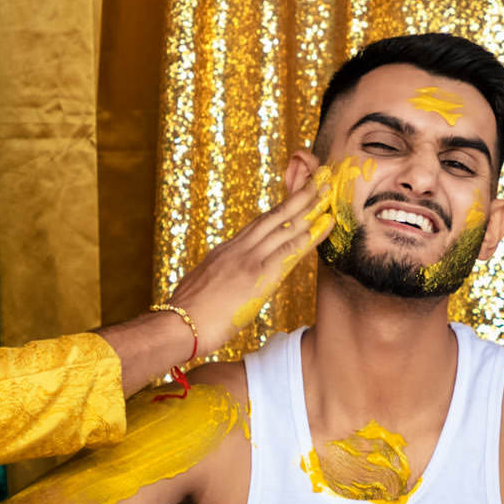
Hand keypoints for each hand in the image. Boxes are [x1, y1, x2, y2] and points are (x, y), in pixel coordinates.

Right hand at [163, 162, 337, 347]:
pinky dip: (312, 234)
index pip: (258, 226)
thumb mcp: (201, 290)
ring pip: (284, 225)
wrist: (176, 325)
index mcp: (224, 252)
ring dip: (309, 206)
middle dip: (298, 196)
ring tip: (328, 189)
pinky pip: (290, 249)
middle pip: (273, 216)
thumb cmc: (185, 318)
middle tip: (319, 178)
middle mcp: (237, 249)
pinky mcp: (258, 274)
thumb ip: (218, 281)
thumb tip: (225, 286)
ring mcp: (247, 259)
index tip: (296, 198)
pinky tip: (327, 223)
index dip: (280, 211)